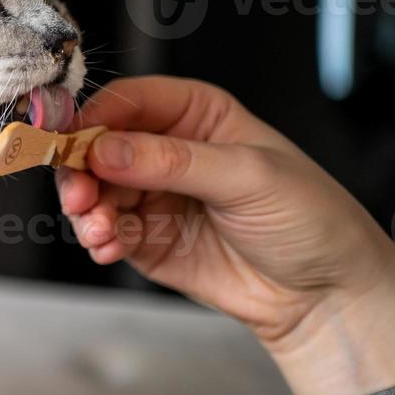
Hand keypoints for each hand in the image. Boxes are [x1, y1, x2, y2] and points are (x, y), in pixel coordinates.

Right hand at [56, 76, 394, 394]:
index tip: (70, 139)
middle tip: (81, 197)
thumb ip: (172, 161)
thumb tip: (106, 149)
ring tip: (99, 231)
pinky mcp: (147, 240)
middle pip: (98, 147)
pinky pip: (106, 232)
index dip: (94, 116)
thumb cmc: (309, 219)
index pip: (130, 101)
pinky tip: (108, 246)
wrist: (324, 293)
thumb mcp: (247, 177)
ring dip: (87, 211)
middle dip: (81, 171)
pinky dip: (98, 239)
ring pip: (95, 192)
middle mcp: (168, 152)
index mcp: (197, 115)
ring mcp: (154, 197)